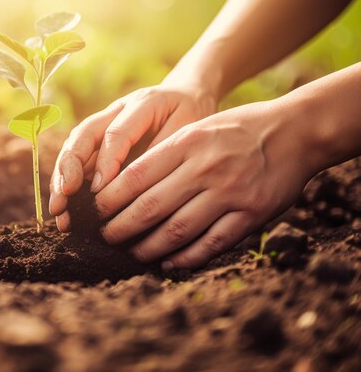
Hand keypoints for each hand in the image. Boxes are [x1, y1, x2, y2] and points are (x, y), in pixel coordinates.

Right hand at [49, 85, 217, 231]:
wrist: (188, 95)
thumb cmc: (191, 115)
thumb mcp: (189, 128)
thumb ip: (163, 151)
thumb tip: (136, 185)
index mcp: (140, 105)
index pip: (115, 134)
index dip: (105, 164)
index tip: (98, 192)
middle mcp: (113, 112)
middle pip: (82, 137)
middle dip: (68, 170)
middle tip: (63, 200)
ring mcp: (102, 126)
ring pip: (73, 149)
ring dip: (61, 181)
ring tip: (59, 212)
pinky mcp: (98, 142)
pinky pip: (77, 161)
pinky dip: (67, 185)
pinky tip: (64, 211)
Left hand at [95, 99, 317, 268]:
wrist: (294, 132)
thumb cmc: (237, 130)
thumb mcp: (198, 129)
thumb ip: (165, 154)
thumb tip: (123, 184)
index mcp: (188, 142)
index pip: (135, 175)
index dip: (109, 198)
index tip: (96, 210)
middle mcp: (206, 168)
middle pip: (149, 207)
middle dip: (120, 228)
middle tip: (106, 236)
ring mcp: (230, 192)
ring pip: (177, 230)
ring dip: (148, 248)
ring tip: (133, 252)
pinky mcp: (252, 214)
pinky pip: (212, 243)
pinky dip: (186, 258)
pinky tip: (169, 262)